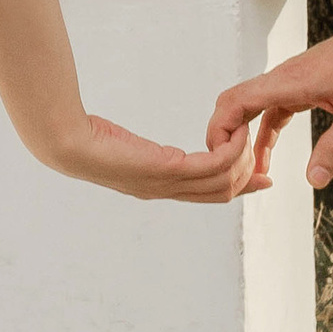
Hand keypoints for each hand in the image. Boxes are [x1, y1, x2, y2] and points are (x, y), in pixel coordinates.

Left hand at [41, 114, 259, 204]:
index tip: (263, 178)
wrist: (68, 143)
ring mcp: (166, 183)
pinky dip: (230, 151)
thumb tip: (169, 151)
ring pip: (221, 181)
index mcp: (158, 188)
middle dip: (247, 178)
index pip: (207, 196)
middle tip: (264, 160)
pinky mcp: (166, 168)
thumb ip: (153, 153)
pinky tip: (237, 135)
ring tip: (249, 138)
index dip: (238, 187)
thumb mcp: (129, 147)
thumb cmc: (88, 139)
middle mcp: (164, 191)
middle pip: (221, 194)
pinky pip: (211, 164)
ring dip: (242, 160)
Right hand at [207, 20, 332, 195]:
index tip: (220, 158)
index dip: (220, 130)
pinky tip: (267, 156)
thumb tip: (315, 180)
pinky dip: (264, 134)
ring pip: (251, 109)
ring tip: (249, 173)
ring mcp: (290, 81)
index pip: (236, 101)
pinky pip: (271, 111)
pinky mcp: (300, 86)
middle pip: (234, 104)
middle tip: (233, 173)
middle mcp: (283, 78)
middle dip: (226, 139)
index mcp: (290, 80)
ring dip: (244, 140)